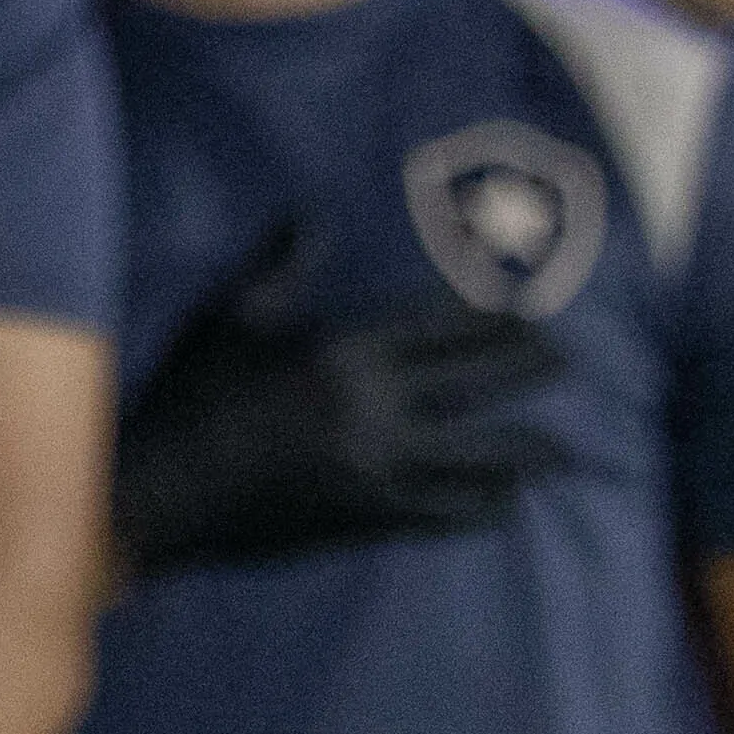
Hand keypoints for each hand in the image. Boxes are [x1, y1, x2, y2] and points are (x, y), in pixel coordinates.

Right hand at [112, 226, 565, 577]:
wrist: (167, 486)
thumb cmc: (191, 391)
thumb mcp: (227, 316)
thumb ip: (278, 267)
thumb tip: (312, 217)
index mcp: (342, 351)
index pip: (438, 329)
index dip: (489, 321)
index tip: (527, 314)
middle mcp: (373, 407)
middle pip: (470, 386)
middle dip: (523, 372)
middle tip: (565, 363)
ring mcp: (377, 467)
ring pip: (473, 458)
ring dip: (524, 452)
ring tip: (562, 451)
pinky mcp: (369, 517)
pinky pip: (445, 513)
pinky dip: (482, 509)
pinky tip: (505, 504)